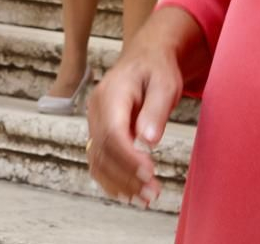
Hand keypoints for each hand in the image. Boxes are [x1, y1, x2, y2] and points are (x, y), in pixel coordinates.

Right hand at [86, 26, 183, 206]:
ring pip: (97, 159)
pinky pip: (98, 160)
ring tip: (144, 199)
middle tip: (153, 194)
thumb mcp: (165, 84)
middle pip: (103, 150)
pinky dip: (111, 180)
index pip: (112, 133)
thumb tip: (148, 141)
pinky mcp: (99, 132)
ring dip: (119, 183)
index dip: (128, 157)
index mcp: (111, 94)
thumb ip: (156, 111)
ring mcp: (94, 121)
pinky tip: (128, 194)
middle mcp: (96, 109)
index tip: (149, 174)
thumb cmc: (156, 70)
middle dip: (126, 176)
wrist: (144, 58)